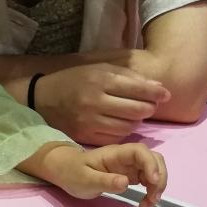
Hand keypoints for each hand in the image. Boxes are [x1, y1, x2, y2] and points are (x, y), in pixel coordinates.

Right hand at [34, 64, 170, 144]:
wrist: (41, 98)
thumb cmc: (75, 80)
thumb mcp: (98, 69)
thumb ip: (128, 76)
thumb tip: (158, 86)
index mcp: (100, 79)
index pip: (138, 88)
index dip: (156, 92)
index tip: (166, 95)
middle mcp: (95, 100)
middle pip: (137, 110)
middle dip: (149, 108)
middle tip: (149, 105)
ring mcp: (90, 120)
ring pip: (129, 126)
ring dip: (137, 121)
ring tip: (133, 114)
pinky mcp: (85, 135)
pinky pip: (116, 137)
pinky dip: (123, 131)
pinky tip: (120, 123)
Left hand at [39, 143, 166, 206]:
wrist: (65, 171)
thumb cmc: (73, 173)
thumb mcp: (85, 180)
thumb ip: (104, 181)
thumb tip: (126, 183)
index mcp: (115, 154)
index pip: (140, 151)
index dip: (150, 164)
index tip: (153, 182)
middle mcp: (126, 157)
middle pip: (153, 159)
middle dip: (159, 178)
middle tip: (153, 199)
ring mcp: (130, 166)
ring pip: (154, 170)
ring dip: (157, 186)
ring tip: (147, 205)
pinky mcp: (130, 176)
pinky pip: (148, 180)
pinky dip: (151, 191)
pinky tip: (144, 204)